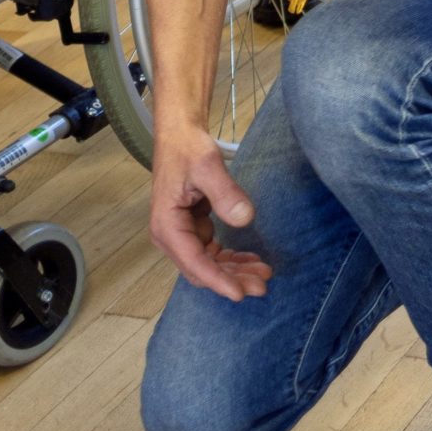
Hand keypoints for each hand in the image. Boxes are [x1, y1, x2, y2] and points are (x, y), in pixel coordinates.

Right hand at [148, 129, 271, 300]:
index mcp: (167, 226)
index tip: (239, 294)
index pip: (194, 262)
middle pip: (202, 269)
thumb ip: (225, 192)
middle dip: (232, 279)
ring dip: (234, 271)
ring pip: (209, 264)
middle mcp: (171, 236)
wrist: (180, 136)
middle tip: (263, 286)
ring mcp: (182, 235)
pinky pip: (213, 252)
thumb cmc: (188, 149)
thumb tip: (245, 218)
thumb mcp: (207, 166)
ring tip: (264, 274)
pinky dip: (231, 258)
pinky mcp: (194, 230)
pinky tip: (252, 261)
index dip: (218, 280)